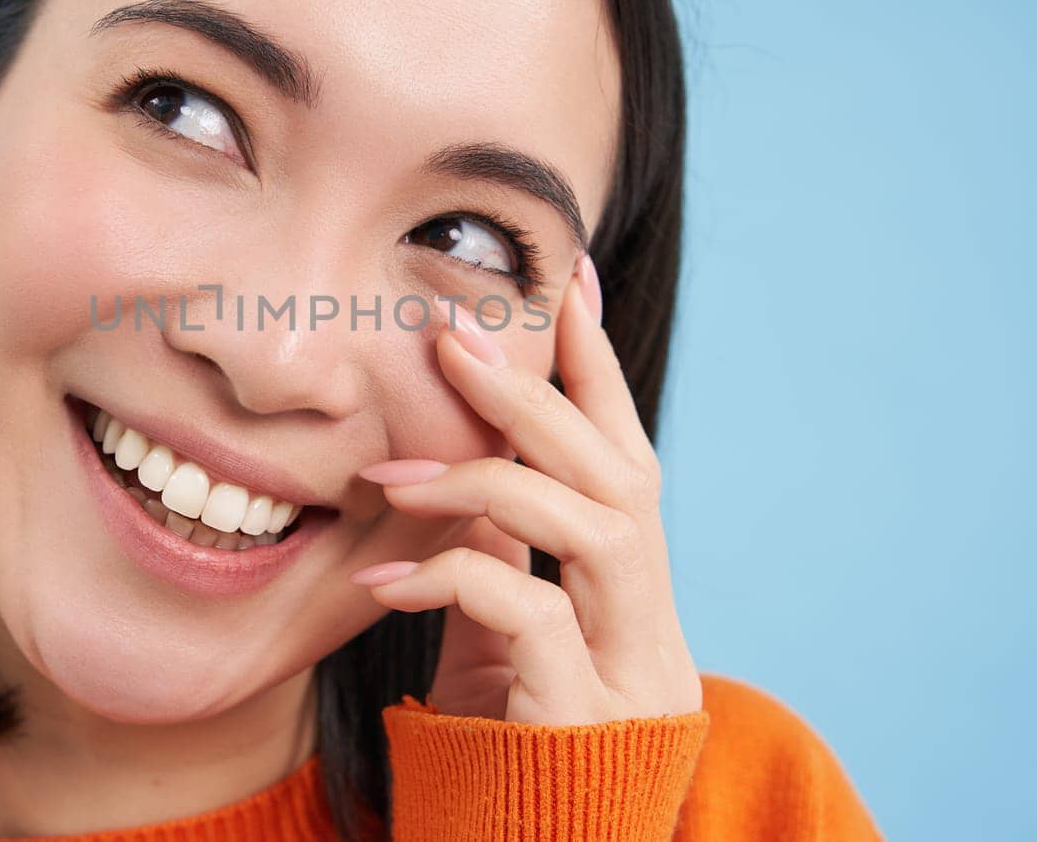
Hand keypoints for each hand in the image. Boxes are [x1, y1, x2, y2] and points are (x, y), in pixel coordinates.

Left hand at [351, 257, 701, 725]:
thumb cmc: (510, 757)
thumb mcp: (504, 645)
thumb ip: (500, 560)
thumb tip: (458, 465)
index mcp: (633, 599)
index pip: (626, 459)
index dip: (597, 368)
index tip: (565, 279)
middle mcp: (652, 628)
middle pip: (623, 477)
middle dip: (541, 394)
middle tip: (453, 336)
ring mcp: (630, 677)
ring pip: (600, 530)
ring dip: (494, 476)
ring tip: (392, 472)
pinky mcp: (584, 724)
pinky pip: (529, 618)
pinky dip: (454, 577)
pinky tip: (384, 577)